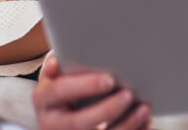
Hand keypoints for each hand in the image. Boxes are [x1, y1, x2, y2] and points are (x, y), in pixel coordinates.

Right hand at [33, 53, 151, 129]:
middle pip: (79, 122)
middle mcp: (51, 123)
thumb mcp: (56, 73)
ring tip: (144, 109)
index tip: (109, 80)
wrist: (58, 110)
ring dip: (125, 124)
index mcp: (43, 99)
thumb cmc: (63, 82)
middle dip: (107, 109)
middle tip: (129, 94)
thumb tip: (57, 63)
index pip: (60, 92)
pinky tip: (145, 122)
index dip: (84, 86)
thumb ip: (60, 64)